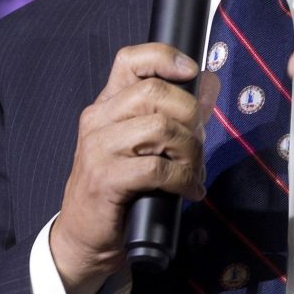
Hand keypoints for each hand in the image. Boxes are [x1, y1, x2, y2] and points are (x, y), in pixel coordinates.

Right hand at [49, 43, 218, 293]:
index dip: (164, 57)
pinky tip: (189, 190)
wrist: (84, 236)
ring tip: (194, 170)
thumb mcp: (145, 143)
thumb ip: (174, 114)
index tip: (192, 71)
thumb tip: (209, 85)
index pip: (130, 60)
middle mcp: (98, 119)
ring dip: (190, 150)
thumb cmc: (121, 186)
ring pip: (160, 127)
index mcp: (107, 104)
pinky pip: (158, 168)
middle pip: (154, 91)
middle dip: (191, 114)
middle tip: (199, 143)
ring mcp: (98, 148)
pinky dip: (183, 179)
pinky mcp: (105, 179)